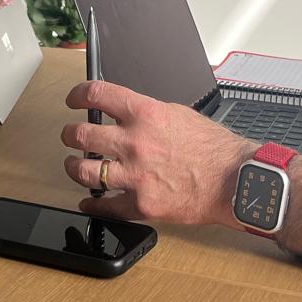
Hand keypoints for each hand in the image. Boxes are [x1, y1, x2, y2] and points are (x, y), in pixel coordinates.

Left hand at [62, 79, 254, 227]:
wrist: (234, 180)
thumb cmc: (213, 148)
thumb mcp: (178, 114)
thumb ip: (146, 114)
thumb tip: (124, 113)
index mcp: (144, 113)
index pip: (96, 94)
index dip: (78, 95)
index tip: (74, 100)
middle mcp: (135, 142)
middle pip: (81, 135)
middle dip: (68, 135)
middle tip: (68, 136)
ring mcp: (136, 175)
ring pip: (84, 172)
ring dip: (73, 168)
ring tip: (74, 166)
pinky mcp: (142, 204)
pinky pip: (106, 207)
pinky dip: (93, 206)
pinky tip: (89, 203)